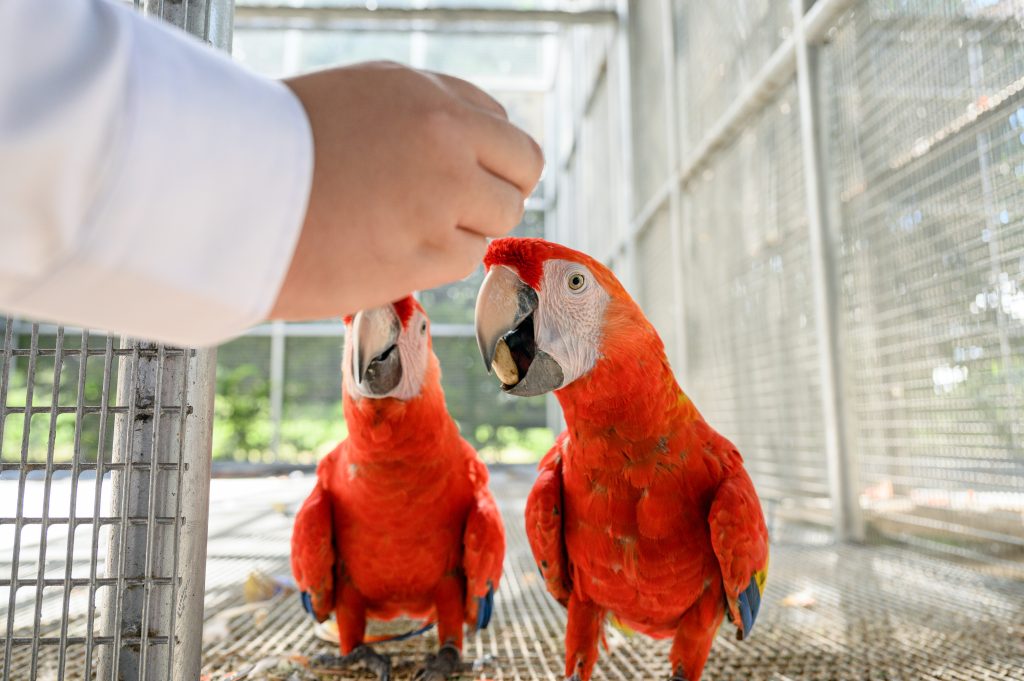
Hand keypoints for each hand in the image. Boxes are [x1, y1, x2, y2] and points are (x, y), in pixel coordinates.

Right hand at [270, 61, 543, 319]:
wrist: (224, 192)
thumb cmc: (279, 142)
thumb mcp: (360, 95)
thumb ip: (427, 112)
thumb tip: (480, 142)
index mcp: (430, 99)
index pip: (508, 133)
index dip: (493, 161)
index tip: (469, 177)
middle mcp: (447, 144)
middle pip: (519, 180)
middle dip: (492, 197)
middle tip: (450, 210)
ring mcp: (440, 202)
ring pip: (493, 224)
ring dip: (461, 230)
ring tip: (400, 226)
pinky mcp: (423, 257)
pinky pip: (460, 261)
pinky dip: (434, 261)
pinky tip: (387, 248)